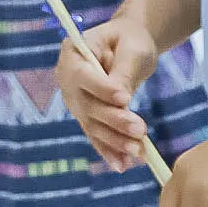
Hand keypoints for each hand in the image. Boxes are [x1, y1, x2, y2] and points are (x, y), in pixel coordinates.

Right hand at [56, 13, 158, 172]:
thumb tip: (121, 99)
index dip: (102, 89)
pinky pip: (96, 136)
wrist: (128, 47)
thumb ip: (124, 71)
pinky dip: (109, 151)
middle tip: (140, 129)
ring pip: (92, 124)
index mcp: (72, 53)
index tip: (125, 99)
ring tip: (139, 152)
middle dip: (113, 120)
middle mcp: (66, 79)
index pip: (82, 75)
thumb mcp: (132, 48)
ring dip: (114, 141)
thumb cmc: (130, 41)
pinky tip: (122, 165)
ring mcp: (75, 100)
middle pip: (86, 105)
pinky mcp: (86, 116)